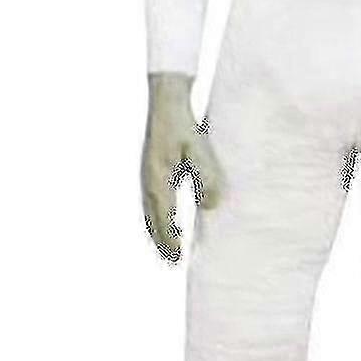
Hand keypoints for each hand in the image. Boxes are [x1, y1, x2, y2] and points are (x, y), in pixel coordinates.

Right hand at [141, 72, 224, 262]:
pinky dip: (159, 215)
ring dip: (159, 230)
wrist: (167, 99)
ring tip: (169, 247)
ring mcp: (148, 174)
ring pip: (151, 211)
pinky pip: (154, 200)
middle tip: (172, 262)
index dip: (172, 240)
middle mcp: (149, 180)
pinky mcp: (153, 168)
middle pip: (153, 219)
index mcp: (159, 179)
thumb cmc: (183, 122)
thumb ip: (207, 176)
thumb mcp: (200, 148)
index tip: (179, 259)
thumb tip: (211, 206)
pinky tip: (169, 217)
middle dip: (162, 241)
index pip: (165, 219)